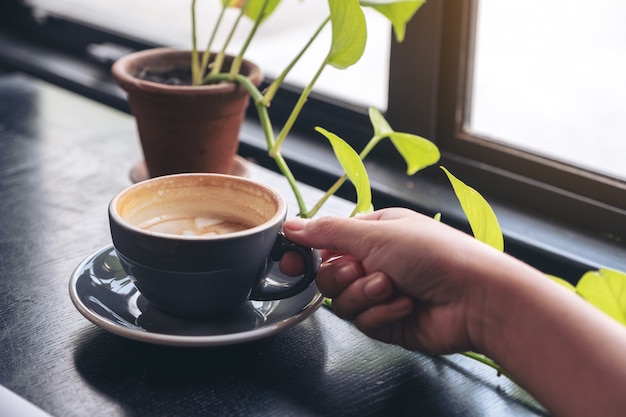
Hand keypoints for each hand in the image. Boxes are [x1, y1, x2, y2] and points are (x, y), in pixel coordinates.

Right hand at [283, 208, 507, 353]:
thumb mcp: (376, 233)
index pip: (324, 242)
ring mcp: (380, 293)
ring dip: (366, 294)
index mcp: (371, 233)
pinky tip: (407, 304)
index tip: (291, 261)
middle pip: (327, 276)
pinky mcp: (388, 321)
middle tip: (366, 270)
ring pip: (342, 302)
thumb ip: (327, 232)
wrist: (474, 297)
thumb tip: (291, 226)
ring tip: (394, 287)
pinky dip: (383, 313)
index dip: (305, 253)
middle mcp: (373, 262)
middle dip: (344, 276)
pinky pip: (363, 322)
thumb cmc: (434, 254)